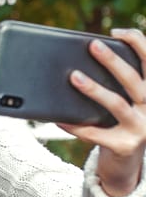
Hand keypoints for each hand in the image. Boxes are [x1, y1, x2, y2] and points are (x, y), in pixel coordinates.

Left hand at [60, 28, 145, 195]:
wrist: (125, 163)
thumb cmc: (118, 124)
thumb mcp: (125, 102)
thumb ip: (116, 84)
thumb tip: (83, 61)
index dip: (138, 43)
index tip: (116, 32)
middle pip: (135, 80)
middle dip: (113, 61)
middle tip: (93, 45)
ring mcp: (141, 129)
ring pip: (117, 104)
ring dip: (95, 89)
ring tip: (74, 76)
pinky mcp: (124, 146)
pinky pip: (96, 133)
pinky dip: (76, 125)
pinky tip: (59, 119)